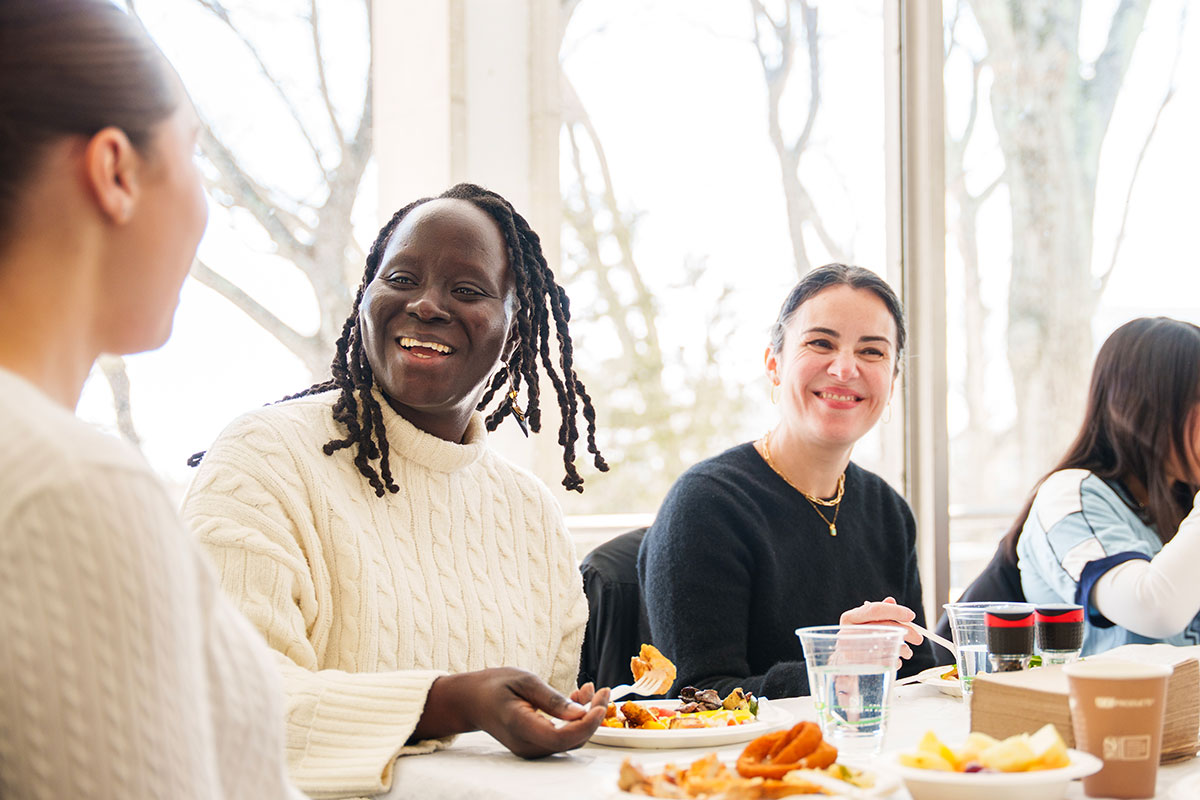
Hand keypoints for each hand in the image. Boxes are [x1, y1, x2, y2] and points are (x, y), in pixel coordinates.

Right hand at [412, 668, 609, 758]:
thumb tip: (581, 713)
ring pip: (570, 739)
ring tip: (590, 689)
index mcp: (521, 728)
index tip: (601, 705)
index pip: (561, 738)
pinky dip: (575, 718)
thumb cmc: (494, 685)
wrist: (472, 700)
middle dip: (593, 716)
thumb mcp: (524, 681)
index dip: (586, 724)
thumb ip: (552, 699)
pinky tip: (578, 696)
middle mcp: (527, 745)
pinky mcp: (536, 745)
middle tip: (604, 690)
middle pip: (571, 741)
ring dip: (586, 716)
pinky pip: (563, 736)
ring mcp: (532, 748)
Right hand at [839, 596, 923, 666]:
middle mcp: (847, 633)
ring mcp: (852, 651)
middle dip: (906, 632)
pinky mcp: (859, 667)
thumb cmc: (857, 639)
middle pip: (883, 627)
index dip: (896, 611)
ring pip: (886, 646)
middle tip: (918, 638)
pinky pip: (884, 662)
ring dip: (902, 648)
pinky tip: (896, 659)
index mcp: (849, 618)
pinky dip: (895, 661)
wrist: (843, 664)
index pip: (875, 610)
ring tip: (907, 651)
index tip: (911, 615)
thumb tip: (891, 601)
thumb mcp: (864, 622)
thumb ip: (878, 612)